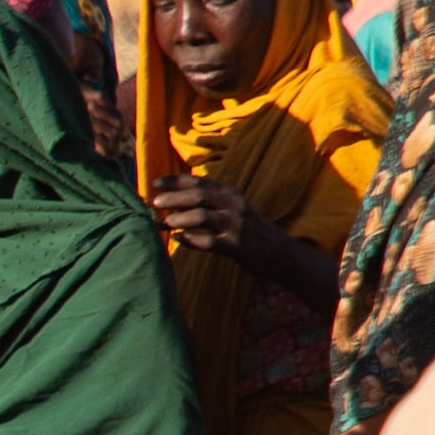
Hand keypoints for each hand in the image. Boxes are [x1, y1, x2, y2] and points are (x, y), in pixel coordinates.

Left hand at [146, 173, 270, 258]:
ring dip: (179, 218)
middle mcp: (233, 205)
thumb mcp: (232, 208)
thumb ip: (207, 202)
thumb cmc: (248, 230)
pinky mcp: (237, 246)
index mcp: (230, 193)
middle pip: (198, 196)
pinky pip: (210, 242)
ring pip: (202, 216)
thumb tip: (171, 201)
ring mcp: (236, 225)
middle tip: (154, 203)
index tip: (154, 183)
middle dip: (173, 198)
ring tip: (162, 223)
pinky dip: (191, 241)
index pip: (199, 182)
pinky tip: (178, 240)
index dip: (175, 181)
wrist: (280, 252)